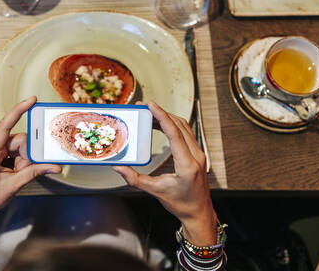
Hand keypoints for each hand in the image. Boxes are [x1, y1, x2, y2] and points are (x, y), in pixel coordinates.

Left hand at [0, 96, 61, 229]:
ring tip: (14, 175)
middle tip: (21, 172)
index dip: (19, 110)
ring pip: (18, 146)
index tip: (32, 100)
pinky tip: (12, 171)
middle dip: (26, 156)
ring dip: (22, 160)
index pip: (5, 125)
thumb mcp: (13, 186)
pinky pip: (14, 150)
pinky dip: (18, 161)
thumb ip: (35, 173)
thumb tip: (54, 166)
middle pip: (19, 140)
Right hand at [114, 101, 216, 245]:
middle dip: (161, 113)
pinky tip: (161, 125)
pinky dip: (173, 125)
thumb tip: (118, 168)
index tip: (151, 105)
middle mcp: (196, 156)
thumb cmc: (181, 204)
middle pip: (179, 126)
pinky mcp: (198, 154)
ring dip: (167, 118)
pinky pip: (186, 133)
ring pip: (184, 127)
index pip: (174, 133)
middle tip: (144, 107)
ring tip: (150, 114)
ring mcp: (199, 154)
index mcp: (187, 165)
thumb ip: (135, 179)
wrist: (199, 213)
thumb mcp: (156, 191)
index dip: (162, 116)